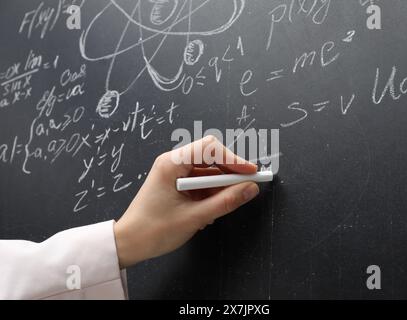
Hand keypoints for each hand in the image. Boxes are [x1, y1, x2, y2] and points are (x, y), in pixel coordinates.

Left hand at [113, 136, 258, 267]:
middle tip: (247, 187)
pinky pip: (201, 182)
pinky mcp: (176, 184)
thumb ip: (225, 202)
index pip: (209, 148)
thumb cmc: (153, 230)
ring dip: (221, 186)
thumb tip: (250, 189)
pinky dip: (211, 193)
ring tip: (226, 204)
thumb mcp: (194, 217)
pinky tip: (212, 209)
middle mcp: (172, 163)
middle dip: (229, 173)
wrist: (129, 244)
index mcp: (171, 164)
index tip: (250, 172)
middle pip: (210, 157)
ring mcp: (174, 173)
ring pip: (208, 171)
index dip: (233, 158)